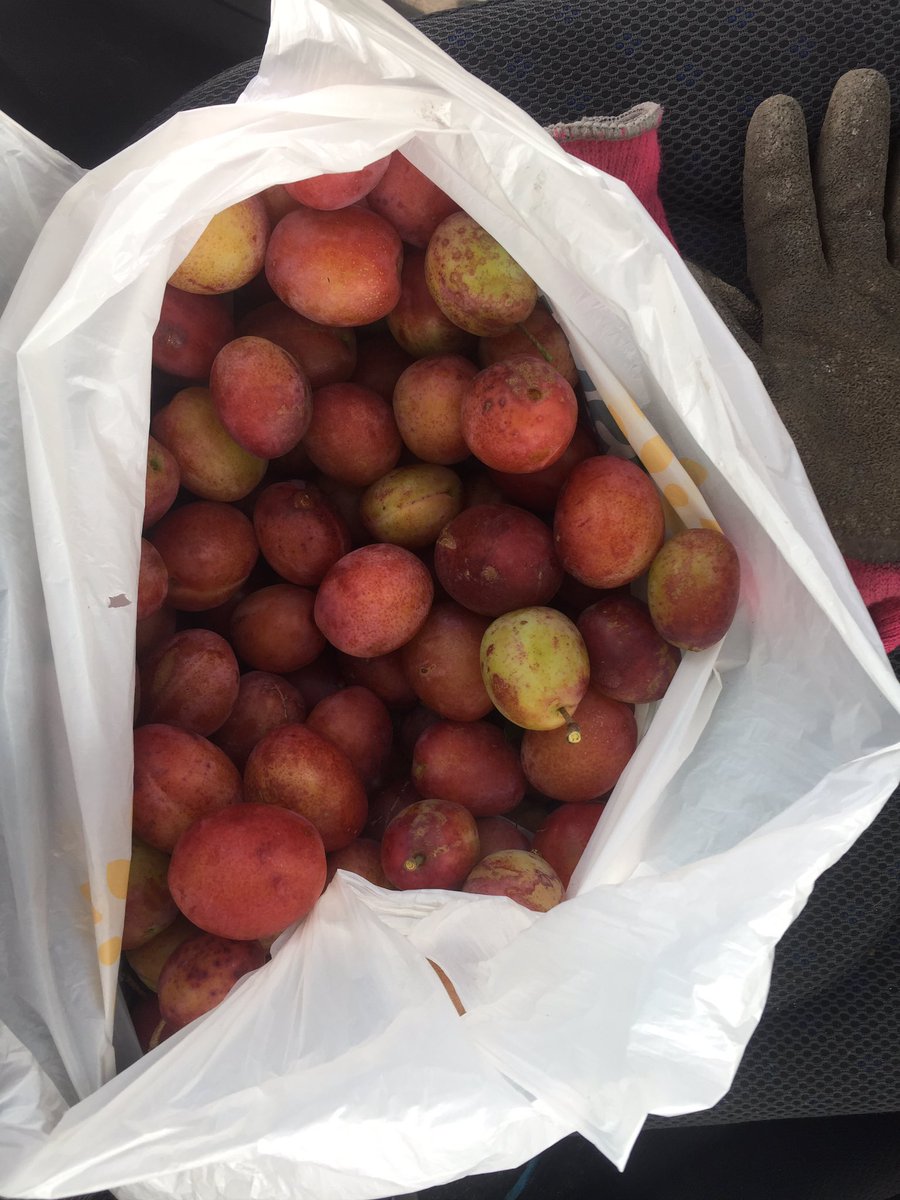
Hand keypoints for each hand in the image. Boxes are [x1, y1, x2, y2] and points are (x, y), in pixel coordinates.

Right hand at [692, 69, 899, 562]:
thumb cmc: (829, 487)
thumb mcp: (756, 426)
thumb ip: (723, 353)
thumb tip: (678, 293)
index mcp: (806, 318)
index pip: (784, 222)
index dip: (779, 165)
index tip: (776, 111)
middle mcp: (864, 298)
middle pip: (856, 202)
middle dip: (853, 140)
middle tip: (859, 84)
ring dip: (899, 163)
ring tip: (894, 106)